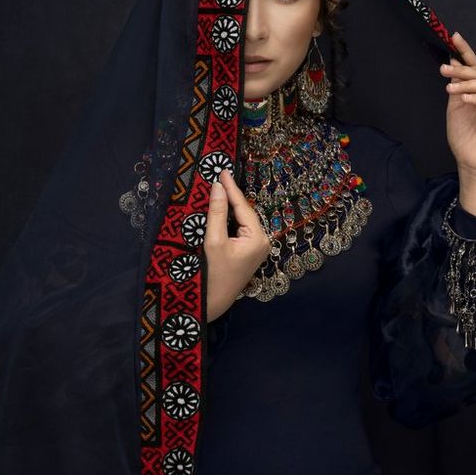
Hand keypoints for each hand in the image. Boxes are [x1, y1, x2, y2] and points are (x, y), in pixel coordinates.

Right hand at [204, 168, 270, 320]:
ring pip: (241, 220)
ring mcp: (256, 248)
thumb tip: (218, 187)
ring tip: (218, 187)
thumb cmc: (213, 275)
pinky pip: (238, 229)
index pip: (243, 206)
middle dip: (230, 195)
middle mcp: (262, 241)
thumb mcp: (213, 241)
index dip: (231, 188)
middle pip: (243, 212)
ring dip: (229, 206)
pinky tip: (219, 207)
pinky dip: (228, 218)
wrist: (213, 304)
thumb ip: (216, 213)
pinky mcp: (248, 252)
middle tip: (218, 175)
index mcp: (258, 238)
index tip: (222, 170)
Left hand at [439, 30, 475, 178]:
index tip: (454, 36)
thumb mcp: (455, 106)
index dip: (466, 52)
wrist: (469, 161)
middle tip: (445, 69)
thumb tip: (452, 60)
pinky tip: (465, 98)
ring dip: (468, 84)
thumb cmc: (463, 137)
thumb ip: (456, 85)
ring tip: (451, 88)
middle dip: (462, 70)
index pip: (475, 67)